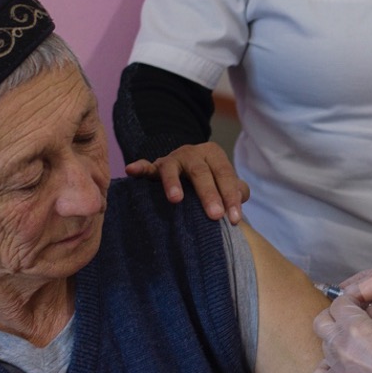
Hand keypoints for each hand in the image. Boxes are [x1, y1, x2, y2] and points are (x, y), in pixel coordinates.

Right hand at [125, 142, 248, 223]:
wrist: (186, 168)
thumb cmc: (210, 181)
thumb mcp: (224, 182)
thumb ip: (236, 189)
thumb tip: (240, 198)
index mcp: (214, 154)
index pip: (224, 174)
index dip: (230, 196)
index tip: (234, 219)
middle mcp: (193, 153)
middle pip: (201, 172)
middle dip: (209, 194)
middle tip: (215, 215)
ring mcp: (172, 159)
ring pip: (172, 168)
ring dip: (173, 183)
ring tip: (176, 200)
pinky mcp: (155, 166)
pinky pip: (146, 166)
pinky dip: (139, 167)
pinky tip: (131, 170)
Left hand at [313, 295, 371, 372]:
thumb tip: (367, 308)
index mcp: (356, 326)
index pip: (338, 304)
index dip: (348, 303)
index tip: (356, 307)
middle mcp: (341, 345)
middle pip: (321, 322)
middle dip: (334, 318)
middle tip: (349, 323)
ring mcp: (337, 368)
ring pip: (324, 347)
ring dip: (335, 343)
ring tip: (353, 348)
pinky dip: (325, 370)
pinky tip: (340, 368)